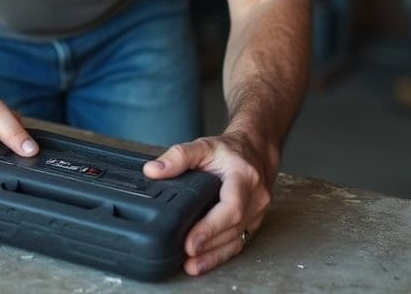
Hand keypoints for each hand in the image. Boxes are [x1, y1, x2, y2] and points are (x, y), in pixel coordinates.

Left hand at [143, 131, 274, 275]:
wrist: (257, 151)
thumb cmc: (231, 150)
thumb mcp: (204, 146)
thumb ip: (178, 156)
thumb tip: (153, 170)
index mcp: (244, 177)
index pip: (232, 206)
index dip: (211, 227)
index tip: (191, 240)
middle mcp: (255, 197)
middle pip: (233, 228)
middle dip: (209, 245)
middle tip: (185, 254)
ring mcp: (257, 213)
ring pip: (237, 240)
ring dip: (214, 255)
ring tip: (191, 265)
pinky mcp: (253, 223)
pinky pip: (238, 243)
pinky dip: (220, 255)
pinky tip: (202, 263)